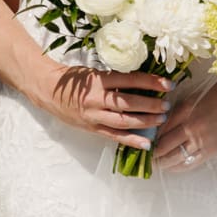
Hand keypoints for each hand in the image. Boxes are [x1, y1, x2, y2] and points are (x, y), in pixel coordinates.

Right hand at [44, 64, 170, 146]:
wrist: (48, 91)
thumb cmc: (74, 80)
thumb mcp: (94, 72)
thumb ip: (115, 78)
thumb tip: (143, 81)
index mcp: (98, 80)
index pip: (130, 80)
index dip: (151, 82)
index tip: (168, 84)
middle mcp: (97, 99)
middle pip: (129, 103)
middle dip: (151, 104)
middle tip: (167, 105)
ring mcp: (94, 116)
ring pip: (124, 121)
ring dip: (145, 122)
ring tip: (161, 120)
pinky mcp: (92, 128)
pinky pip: (114, 136)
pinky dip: (131, 140)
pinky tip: (146, 143)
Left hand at [156, 72, 216, 169]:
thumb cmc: (209, 97)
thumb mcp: (188, 102)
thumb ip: (173, 116)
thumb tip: (157, 133)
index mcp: (184, 112)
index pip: (161, 132)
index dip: (151, 141)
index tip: (145, 146)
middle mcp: (192, 127)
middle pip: (166, 147)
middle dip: (155, 155)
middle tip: (148, 159)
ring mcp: (203, 140)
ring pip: (177, 158)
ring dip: (165, 163)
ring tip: (158, 165)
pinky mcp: (213, 149)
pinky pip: (192, 163)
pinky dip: (180, 167)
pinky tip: (173, 167)